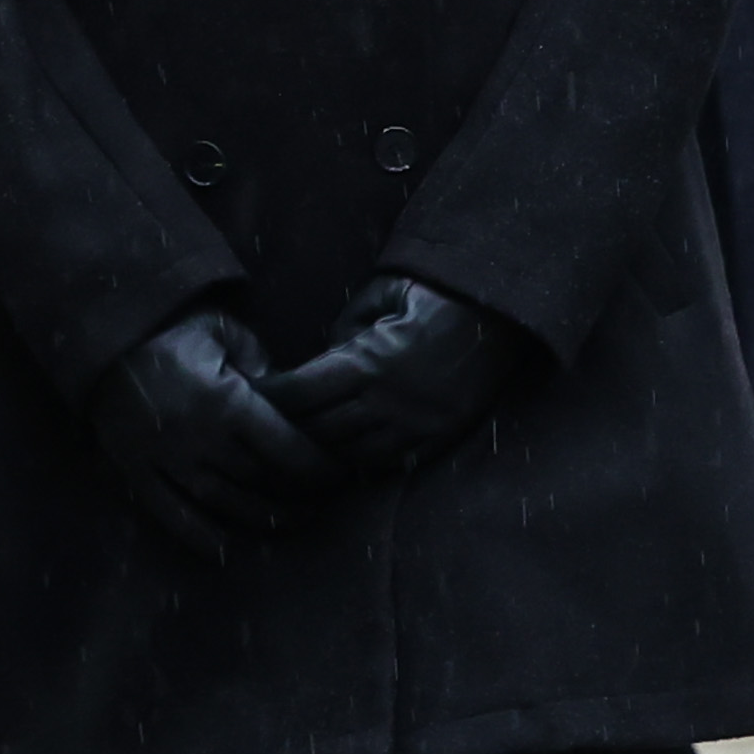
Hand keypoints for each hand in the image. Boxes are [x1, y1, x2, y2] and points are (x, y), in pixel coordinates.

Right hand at [87, 310, 343, 554]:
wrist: (104, 338)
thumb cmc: (173, 331)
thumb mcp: (225, 332)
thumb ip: (262, 365)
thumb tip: (289, 403)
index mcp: (225, 401)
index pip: (285, 448)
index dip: (317, 466)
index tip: (339, 472)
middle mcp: (198, 438)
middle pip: (259, 481)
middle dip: (297, 495)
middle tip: (322, 501)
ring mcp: (165, 460)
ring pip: (223, 504)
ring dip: (261, 519)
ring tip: (290, 522)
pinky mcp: (137, 472)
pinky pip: (172, 515)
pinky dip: (201, 536)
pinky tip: (228, 547)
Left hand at [259, 274, 523, 474]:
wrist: (499, 310)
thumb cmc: (434, 292)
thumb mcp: (380, 295)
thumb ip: (344, 328)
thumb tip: (319, 357)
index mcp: (371, 361)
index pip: (303, 391)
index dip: (273, 395)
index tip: (253, 393)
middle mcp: (392, 400)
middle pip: (321, 429)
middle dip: (289, 426)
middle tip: (266, 423)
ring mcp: (418, 424)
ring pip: (352, 454)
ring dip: (323, 449)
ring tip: (301, 441)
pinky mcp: (439, 437)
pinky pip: (390, 461)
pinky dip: (362, 460)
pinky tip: (344, 451)